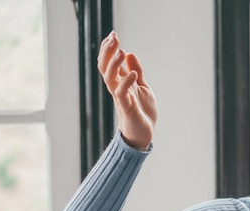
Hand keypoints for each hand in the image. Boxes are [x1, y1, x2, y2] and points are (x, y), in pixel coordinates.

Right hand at [97, 31, 157, 150]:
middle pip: (105, 66)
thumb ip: (136, 72)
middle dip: (108, 51)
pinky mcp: (126, 107)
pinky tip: (132, 73)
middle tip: (114, 37)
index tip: (113, 34)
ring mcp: (121, 97)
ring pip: (109, 77)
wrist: (144, 135)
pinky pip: (122, 93)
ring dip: (114, 63)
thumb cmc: (143, 113)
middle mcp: (117, 88)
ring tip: (121, 50)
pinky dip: (126, 82)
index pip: (109, 62)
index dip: (109, 49)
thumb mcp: (143, 88)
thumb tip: (130, 54)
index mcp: (120, 82)